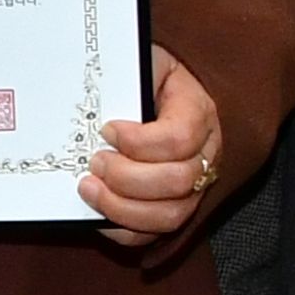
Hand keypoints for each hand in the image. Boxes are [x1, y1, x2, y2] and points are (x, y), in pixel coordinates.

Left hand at [77, 45, 222, 247]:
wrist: (171, 92)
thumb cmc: (152, 77)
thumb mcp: (147, 60)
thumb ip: (130, 69)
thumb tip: (101, 84)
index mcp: (200, 113)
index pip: (179, 138)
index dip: (139, 141)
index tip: (107, 129)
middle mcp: (206, 155)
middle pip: (177, 181)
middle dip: (127, 177)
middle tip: (95, 161)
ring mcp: (195, 187)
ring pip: (170, 215)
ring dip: (122, 208)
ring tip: (88, 188)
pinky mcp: (175, 208)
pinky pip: (155, 234)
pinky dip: (123, 229)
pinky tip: (98, 212)